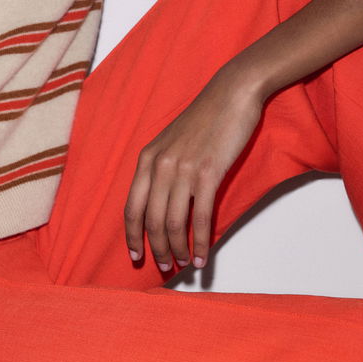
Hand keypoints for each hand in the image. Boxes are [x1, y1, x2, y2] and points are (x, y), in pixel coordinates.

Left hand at [123, 69, 264, 271]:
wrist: (231, 94)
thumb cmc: (204, 119)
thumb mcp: (171, 142)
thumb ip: (161, 169)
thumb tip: (160, 203)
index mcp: (147, 158)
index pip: (131, 206)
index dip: (132, 235)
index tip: (136, 255)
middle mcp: (160, 165)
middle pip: (151, 220)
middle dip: (157, 249)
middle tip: (165, 266)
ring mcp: (183, 169)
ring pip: (173, 222)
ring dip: (178, 249)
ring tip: (185, 264)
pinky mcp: (209, 173)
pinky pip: (200, 217)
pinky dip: (202, 242)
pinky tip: (204, 256)